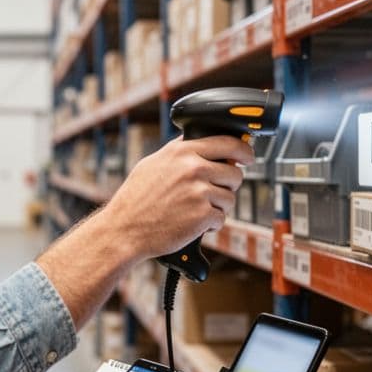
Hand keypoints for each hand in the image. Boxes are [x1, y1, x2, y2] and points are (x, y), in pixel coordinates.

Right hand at [98, 135, 254, 259]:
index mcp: (182, 152)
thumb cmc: (135, 199)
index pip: (227, 143)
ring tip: (195, 210)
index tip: (248, 157)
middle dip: (228, 185)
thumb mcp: (153, 164)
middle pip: (234, 173)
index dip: (243, 151)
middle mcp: (193, 168)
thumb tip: (201, 144)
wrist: (124, 229)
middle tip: (212, 193)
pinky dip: (210, 224)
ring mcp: (199, 192)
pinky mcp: (202, 215)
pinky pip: (221, 218)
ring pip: (230, 198)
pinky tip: (192, 223)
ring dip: (218, 207)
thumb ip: (179, 152)